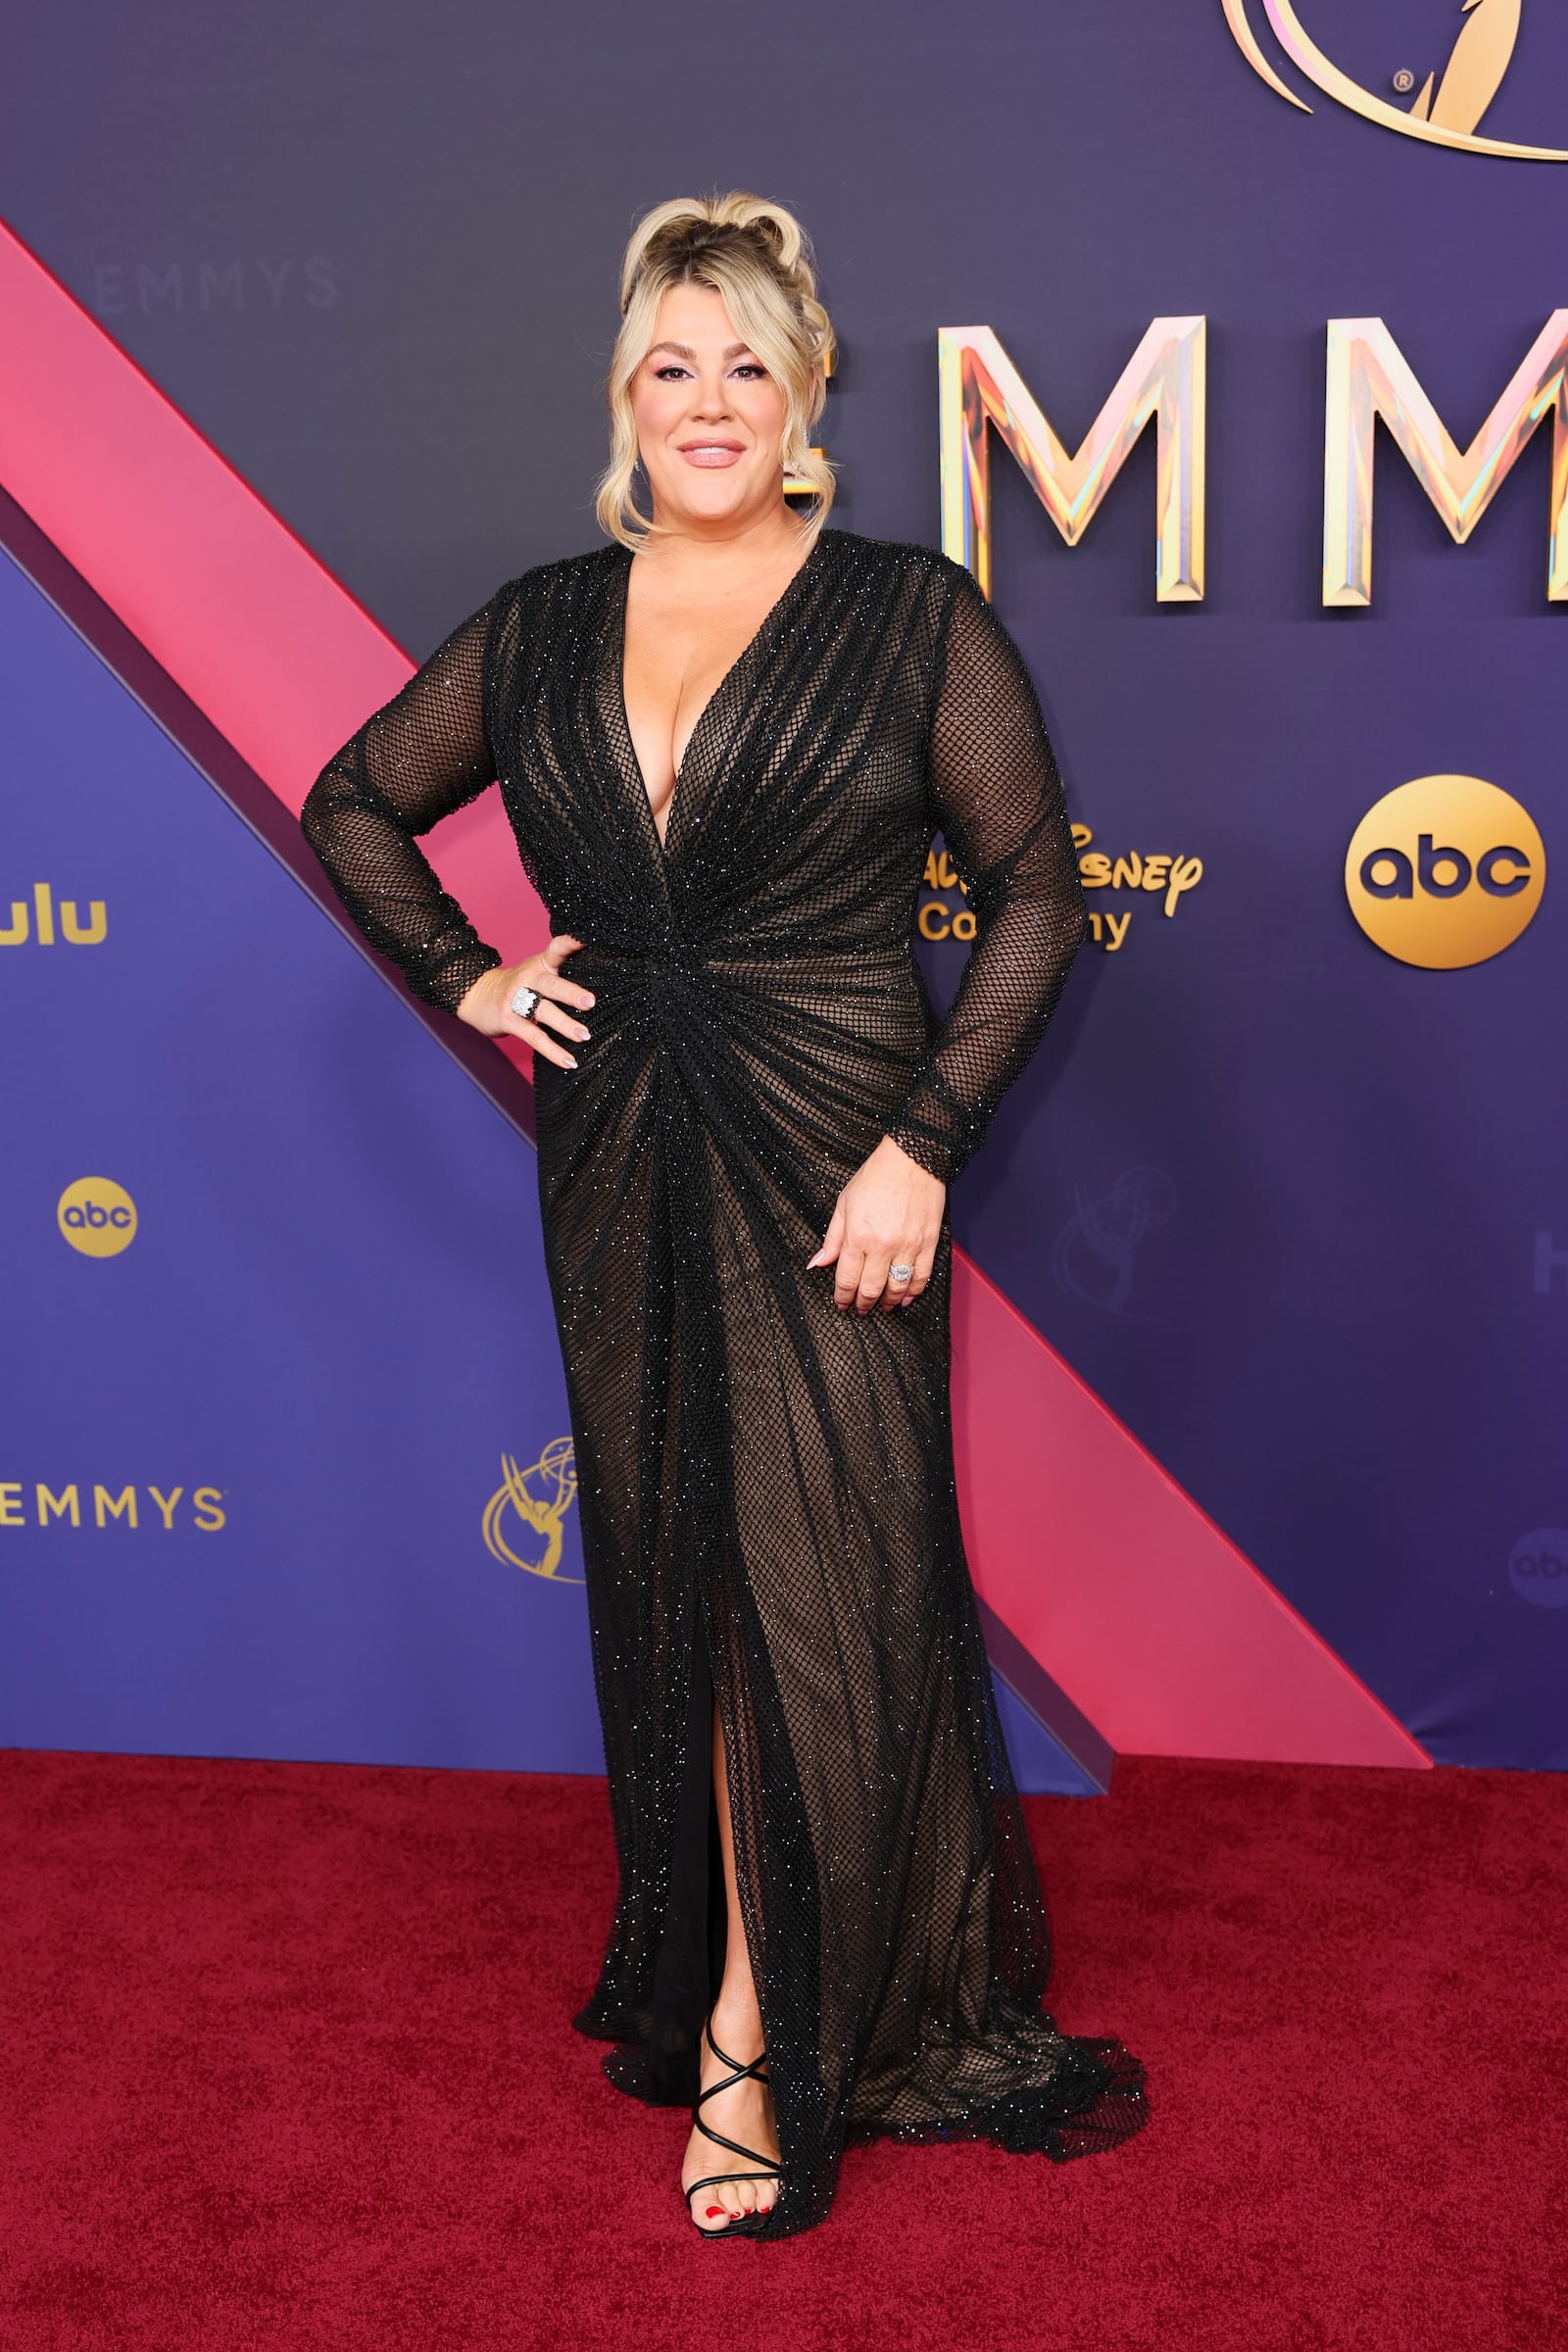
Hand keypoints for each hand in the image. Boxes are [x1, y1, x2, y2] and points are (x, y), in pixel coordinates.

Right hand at [455, 934, 592, 1069]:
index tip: (587, 940)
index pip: (556, 949)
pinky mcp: (509, 1020)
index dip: (571, 943)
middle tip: (591, 1002)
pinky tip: (569, 1061)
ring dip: (565, 1024)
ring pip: (543, 1011)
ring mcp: (516, 999)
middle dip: (571, 993)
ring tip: (584, 1035)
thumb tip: (601, 984)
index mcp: (540, 964)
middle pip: (551, 985)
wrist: (476, 995)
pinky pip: (534, 1037)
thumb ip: (561, 972)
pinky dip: (553, 1051)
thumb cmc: (518, 985)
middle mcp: (528, 978)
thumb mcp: (537, 970)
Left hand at [807, 1135, 944, 1312]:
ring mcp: (908, 1246)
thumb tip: (817, 1263)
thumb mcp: (844, 1204)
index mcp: (858, 1236)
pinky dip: (913, 1291)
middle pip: (871, 1288)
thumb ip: (832, 1238)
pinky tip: (906, 1297)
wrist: (912, 1159)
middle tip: (860, 1309)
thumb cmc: (877, 1176)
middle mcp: (883, 1246)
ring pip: (897, 1287)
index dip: (842, 1297)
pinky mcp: (928, 1243)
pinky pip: (921, 1276)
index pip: (847, 1279)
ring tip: (883, 1307)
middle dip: (863, 1304)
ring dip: (888, 1302)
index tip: (841, 1304)